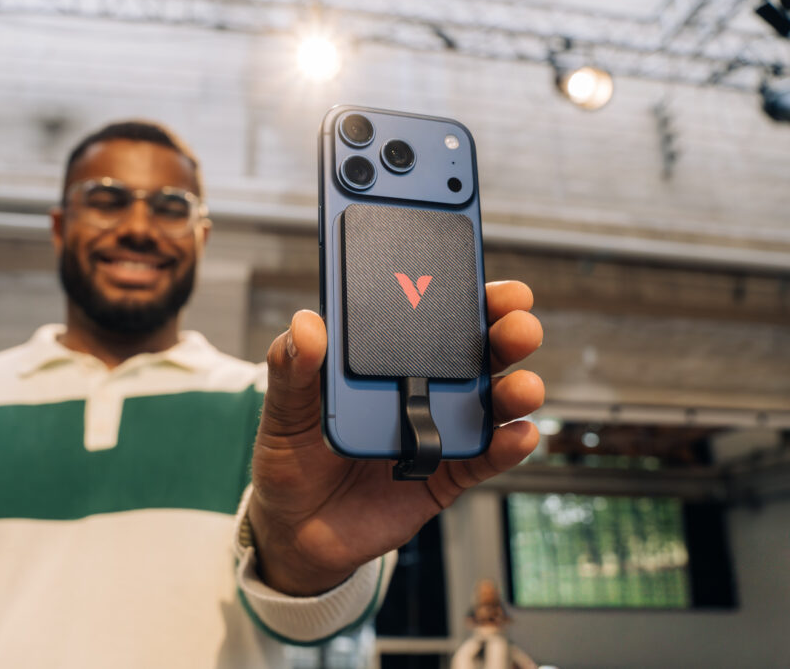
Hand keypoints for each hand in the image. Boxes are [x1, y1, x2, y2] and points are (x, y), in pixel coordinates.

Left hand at [247, 280, 543, 595]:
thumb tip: (305, 324)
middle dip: (506, 330)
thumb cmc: (290, 460)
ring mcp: (440, 428)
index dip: (460, 290)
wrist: (296, 531)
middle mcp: (422, 385)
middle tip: (517, 324)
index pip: (429, 312)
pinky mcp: (447, 474)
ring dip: (517, 388)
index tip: (480, 274)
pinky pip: (486, 457)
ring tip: (522, 388)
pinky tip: (517, 435)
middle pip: (476, 349)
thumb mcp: (283, 410)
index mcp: (384, 357)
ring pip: (493, 400)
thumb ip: (291, 368)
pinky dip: (507, 446)